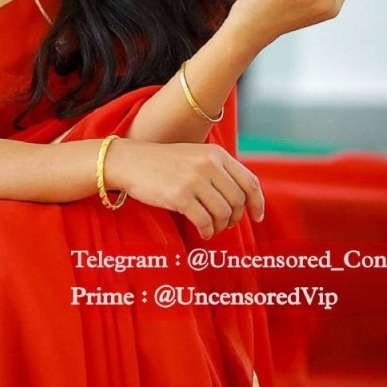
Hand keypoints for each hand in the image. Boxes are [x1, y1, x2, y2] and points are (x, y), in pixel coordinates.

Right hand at [103, 139, 264, 240]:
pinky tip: (202, 232)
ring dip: (220, 227)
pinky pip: (204, 221)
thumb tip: (242, 199)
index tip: (256, 217)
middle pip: (238, 200)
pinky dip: (207, 231)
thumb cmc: (163, 164)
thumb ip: (218, 171)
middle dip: (235, 218)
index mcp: (216, 154)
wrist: (129, 161)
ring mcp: (194, 180)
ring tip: (212, 229)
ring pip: (223, 213)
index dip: (257, 203)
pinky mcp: (179, 196)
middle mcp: (208, 164)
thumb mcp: (195, 157)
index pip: (249, 181)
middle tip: (225, 225)